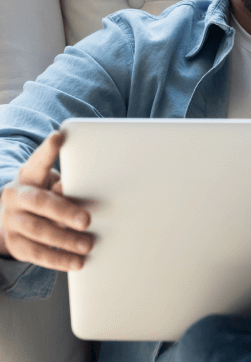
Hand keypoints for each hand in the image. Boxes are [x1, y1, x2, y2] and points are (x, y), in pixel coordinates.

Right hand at [0, 130, 94, 270]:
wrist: (14, 218)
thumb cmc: (44, 194)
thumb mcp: (50, 184)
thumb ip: (62, 186)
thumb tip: (69, 191)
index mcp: (27, 176)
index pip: (37, 162)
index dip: (47, 150)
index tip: (59, 137)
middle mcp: (15, 197)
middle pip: (39, 203)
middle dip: (64, 211)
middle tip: (87, 219)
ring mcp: (12, 222)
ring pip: (38, 232)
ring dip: (65, 240)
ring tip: (88, 244)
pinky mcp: (15, 245)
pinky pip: (37, 255)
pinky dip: (59, 259)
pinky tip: (77, 262)